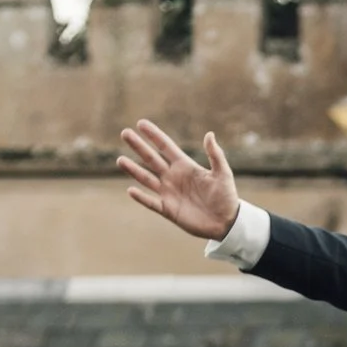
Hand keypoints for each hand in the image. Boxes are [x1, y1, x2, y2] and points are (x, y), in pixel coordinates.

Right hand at [117, 119, 240, 242]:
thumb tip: (209, 134)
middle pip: (151, 159)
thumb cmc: (226, 197)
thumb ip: (215, 155)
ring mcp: (169, 193)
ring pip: (147, 178)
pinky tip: (130, 190)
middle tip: (124, 133)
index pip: (165, 147)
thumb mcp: (223, 173)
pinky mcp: (168, 210)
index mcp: (185, 166)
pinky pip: (151, 202)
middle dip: (138, 146)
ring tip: (119, 160)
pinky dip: (141, 197)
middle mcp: (173, 177)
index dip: (154, 135)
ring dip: (133, 170)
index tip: (141, 123)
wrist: (227, 223)